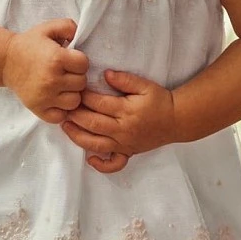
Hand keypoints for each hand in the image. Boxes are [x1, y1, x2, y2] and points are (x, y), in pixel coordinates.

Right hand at [2, 19, 88, 123]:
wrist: (6, 61)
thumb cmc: (30, 45)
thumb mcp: (48, 28)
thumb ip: (68, 26)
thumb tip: (80, 34)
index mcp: (56, 59)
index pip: (84, 64)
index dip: (79, 61)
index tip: (69, 60)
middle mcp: (52, 80)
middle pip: (81, 83)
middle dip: (75, 77)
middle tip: (65, 73)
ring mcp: (45, 97)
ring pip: (75, 101)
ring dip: (71, 94)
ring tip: (61, 86)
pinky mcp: (39, 109)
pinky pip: (61, 116)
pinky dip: (60, 110)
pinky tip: (55, 99)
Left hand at [61, 69, 175, 172]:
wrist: (177, 120)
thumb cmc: (160, 101)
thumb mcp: (145, 85)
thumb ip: (124, 79)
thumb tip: (105, 75)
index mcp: (126, 111)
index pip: (98, 104)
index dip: (83, 96)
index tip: (74, 90)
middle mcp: (122, 130)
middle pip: (92, 124)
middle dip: (75, 115)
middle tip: (63, 106)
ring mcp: (124, 144)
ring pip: (95, 144)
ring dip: (77, 136)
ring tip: (65, 126)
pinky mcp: (128, 152)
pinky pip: (113, 163)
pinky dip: (101, 164)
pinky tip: (90, 159)